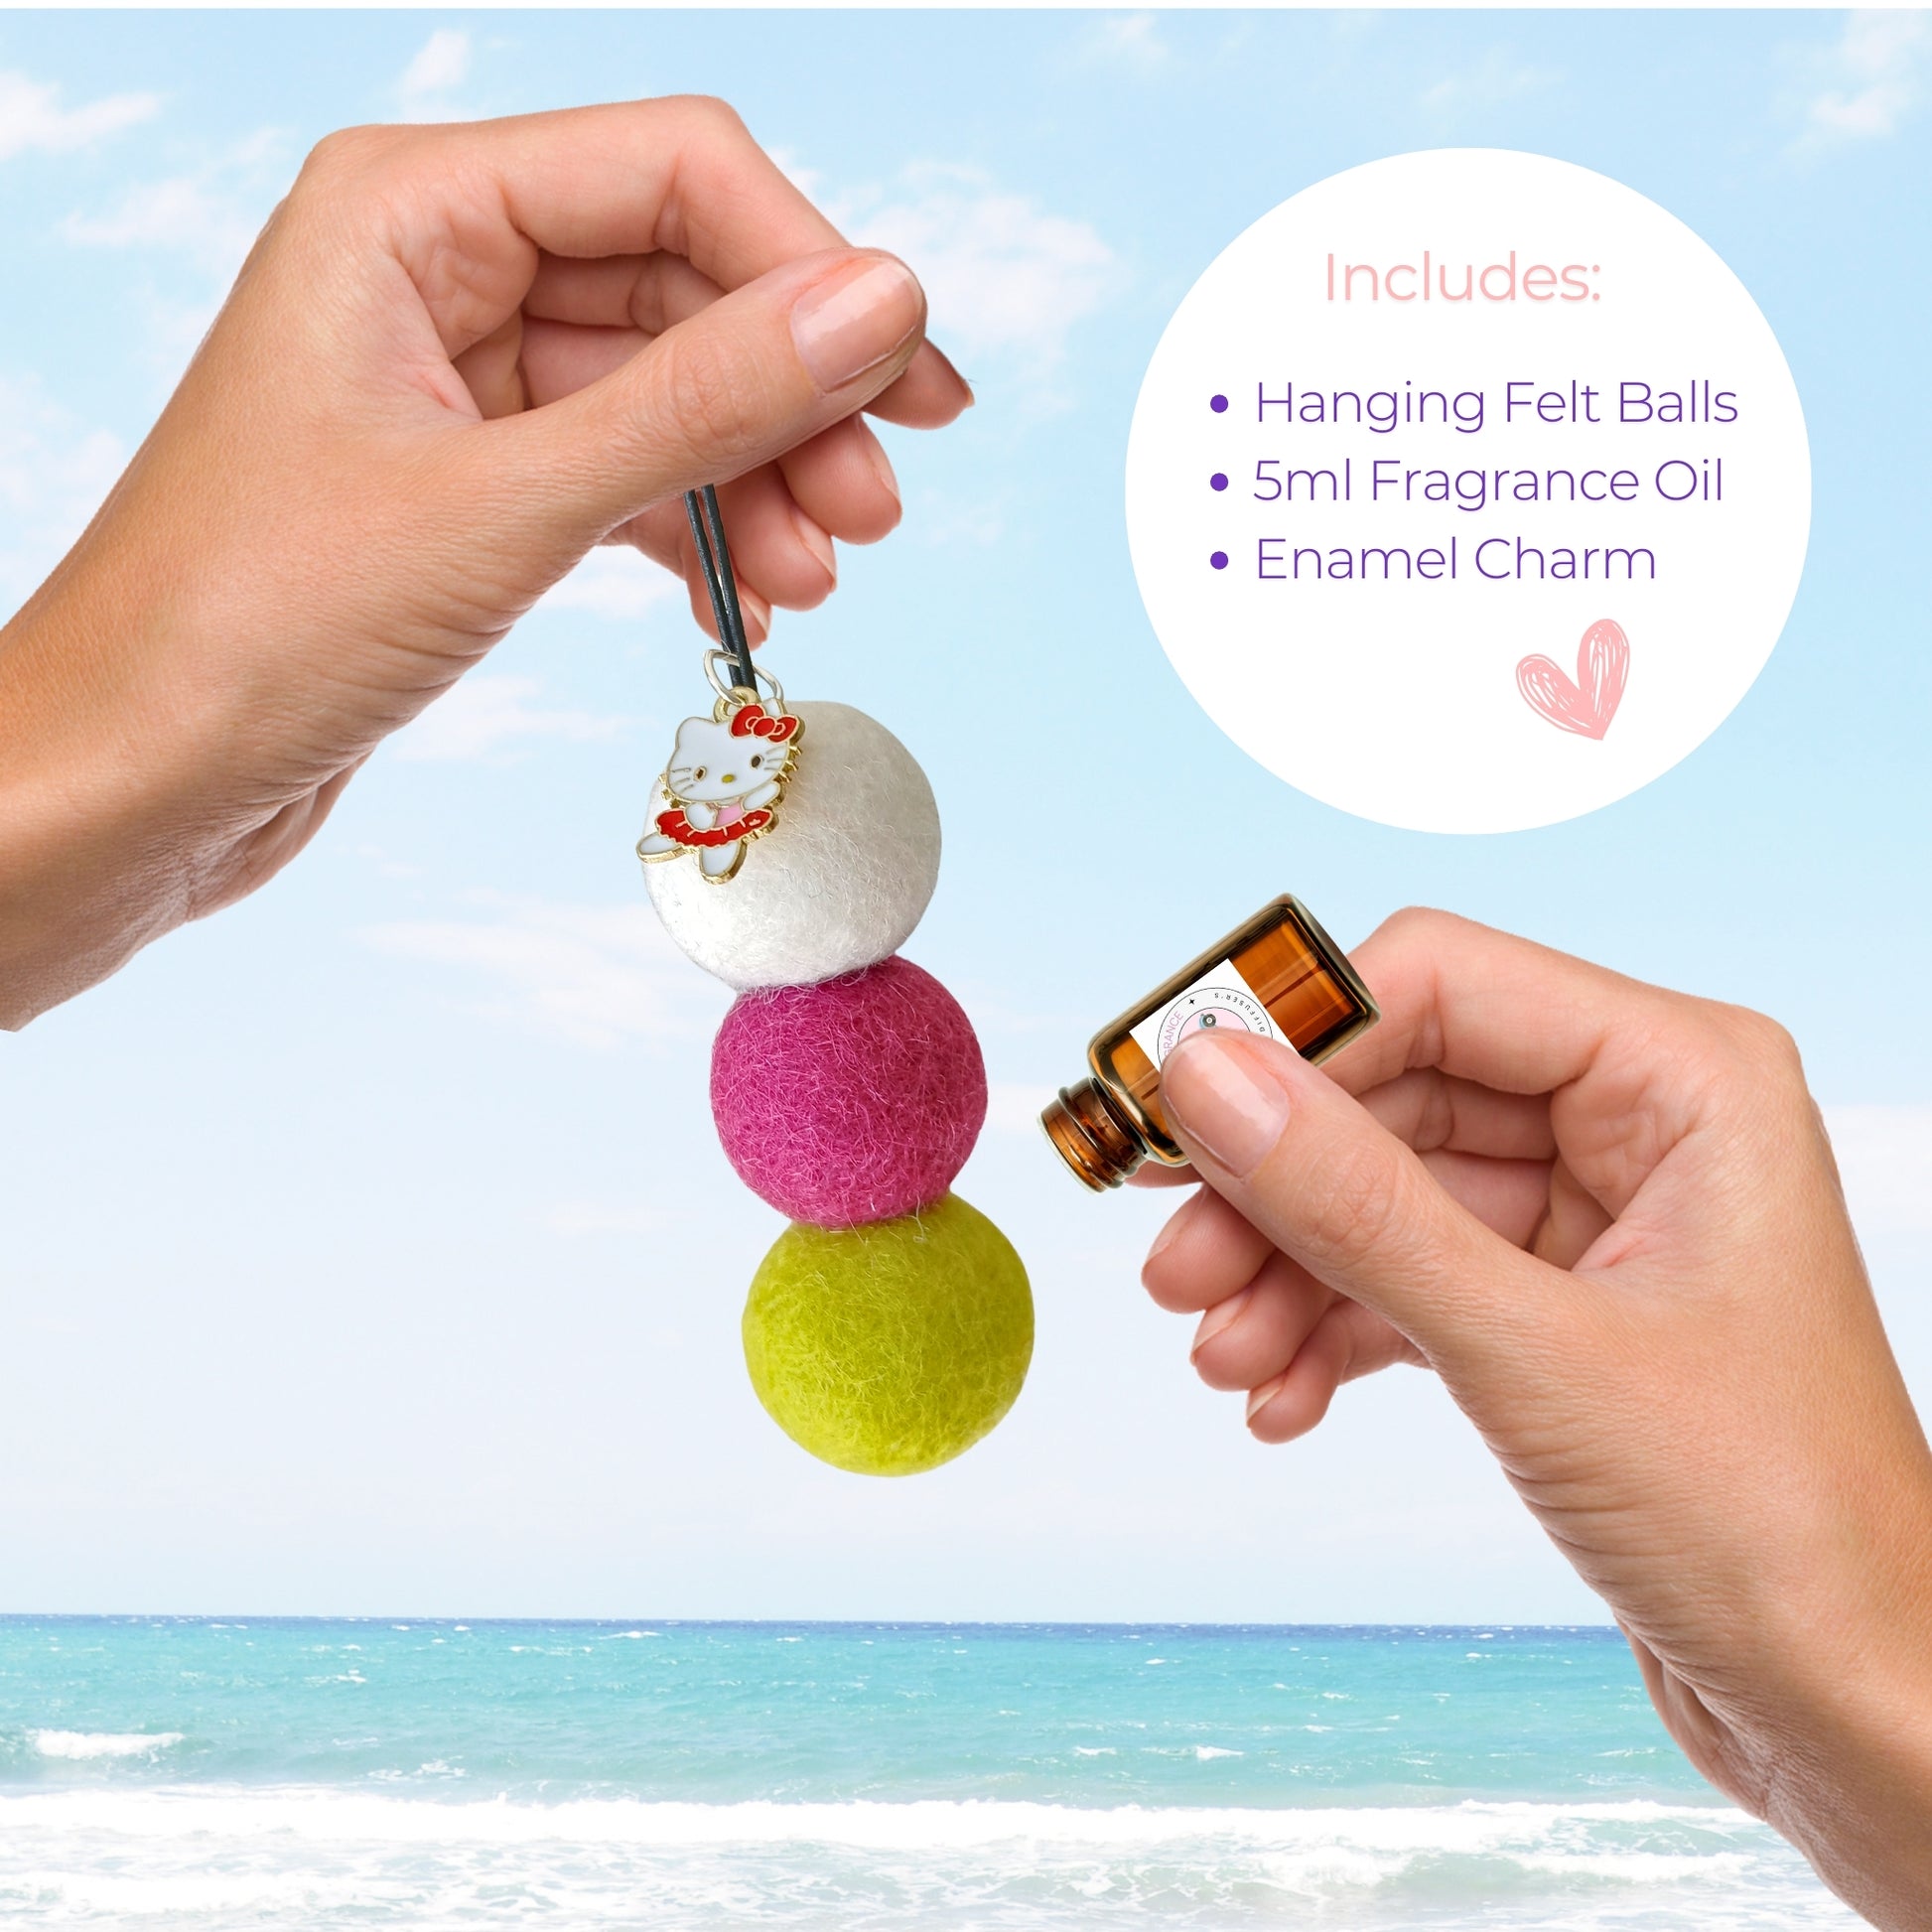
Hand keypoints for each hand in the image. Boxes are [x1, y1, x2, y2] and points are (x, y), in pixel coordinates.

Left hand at [0, 97, 969, 1026]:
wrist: (131, 787)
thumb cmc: (250, 630)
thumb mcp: (504, 509)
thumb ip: (703, 402)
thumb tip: (881, 307)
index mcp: (410, 209)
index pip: (673, 172)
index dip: (810, 270)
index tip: (909, 389)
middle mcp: (433, 267)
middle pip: (684, 281)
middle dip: (793, 396)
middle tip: (877, 508)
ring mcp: (453, 377)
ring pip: (666, 387)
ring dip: (757, 477)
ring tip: (817, 577)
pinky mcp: (470, 481)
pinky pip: (626, 470)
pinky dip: (695, 528)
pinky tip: (748, 597)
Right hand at [1141, 908, 1931, 1925]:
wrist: (1850, 1713)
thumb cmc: (1774, 1532)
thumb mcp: (1530, 1353)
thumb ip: (1356, 1205)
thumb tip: (1206, 1078)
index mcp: (1682, 1077)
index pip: (1439, 982)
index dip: (1293, 1038)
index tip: (1171, 1109)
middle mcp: (1639, 1121)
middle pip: (1393, 1090)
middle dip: (1274, 1184)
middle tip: (1172, 1261)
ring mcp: (1593, 1215)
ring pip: (1384, 1192)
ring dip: (1286, 1269)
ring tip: (1217, 1354)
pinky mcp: (1553, 1308)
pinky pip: (1404, 1275)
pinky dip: (1330, 1328)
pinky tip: (1279, 1397)